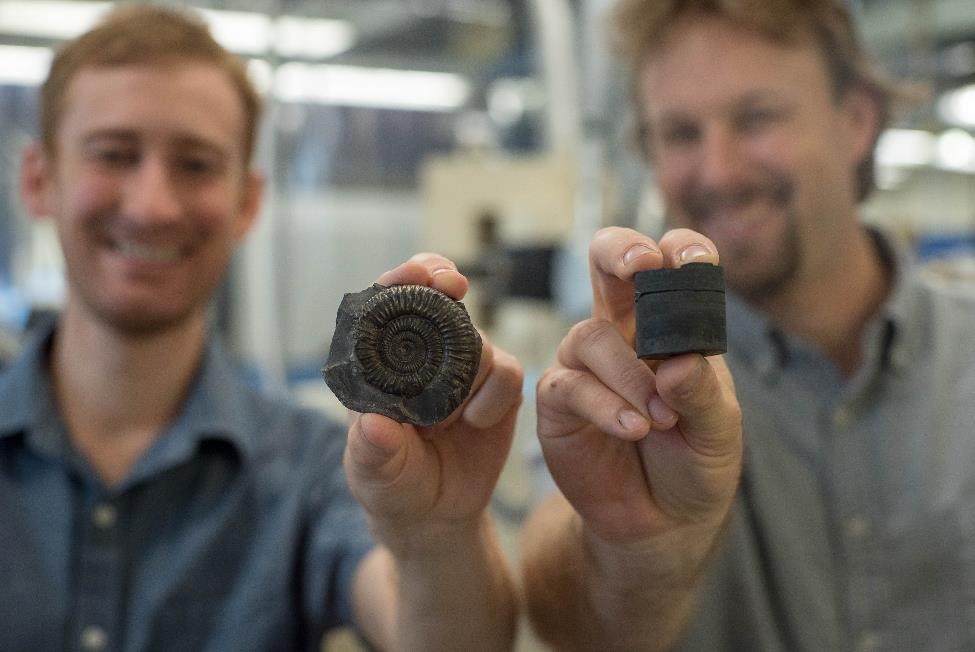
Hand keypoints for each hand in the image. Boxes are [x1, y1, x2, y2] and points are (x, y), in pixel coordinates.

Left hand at [343, 253, 523, 552]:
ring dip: (469, 374)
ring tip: (449, 421)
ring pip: (477, 338)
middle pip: (435, 296)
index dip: (402, 280)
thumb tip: (375, 426)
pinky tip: (477, 423)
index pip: (387, 304)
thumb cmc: (393, 487)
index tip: (416, 275)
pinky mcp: (498, 388)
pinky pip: (508, 372)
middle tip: (451, 286)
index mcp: (380, 361)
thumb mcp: (374, 475)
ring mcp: (462, 367)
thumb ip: (373, 452)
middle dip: (443, 281)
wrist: (436, 516)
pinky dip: (495, 395)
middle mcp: (422, 354)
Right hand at [535, 227, 741, 545]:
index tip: (693, 262)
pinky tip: (634, 430)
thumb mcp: (718, 432)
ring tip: (660, 421)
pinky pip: (570, 385)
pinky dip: (606, 406)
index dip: (679, 251)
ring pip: (591, 336)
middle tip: (642, 266)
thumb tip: (677, 363)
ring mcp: (587, 364)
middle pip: (608, 264)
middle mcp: (624, 333)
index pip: (671, 267)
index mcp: (671, 327)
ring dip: (629, 375)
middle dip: (621, 251)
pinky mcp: (559, 401)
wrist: (662, 523)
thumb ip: (703, 395)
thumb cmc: (695, 463)